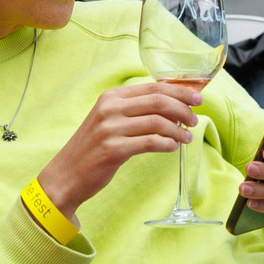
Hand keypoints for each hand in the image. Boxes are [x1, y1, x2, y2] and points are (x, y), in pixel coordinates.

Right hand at [36, 82, 196, 217]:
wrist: (66, 175)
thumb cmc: (92, 149)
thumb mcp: (108, 120)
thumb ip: (133, 110)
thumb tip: (171, 105)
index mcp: (111, 97)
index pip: (153, 87)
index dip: (179, 92)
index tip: (197, 99)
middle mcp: (109, 108)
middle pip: (158, 101)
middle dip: (183, 109)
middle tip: (195, 119)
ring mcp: (110, 128)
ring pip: (156, 122)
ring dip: (178, 130)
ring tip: (187, 138)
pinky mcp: (113, 149)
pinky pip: (149, 143)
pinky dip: (167, 144)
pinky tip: (173, 147)